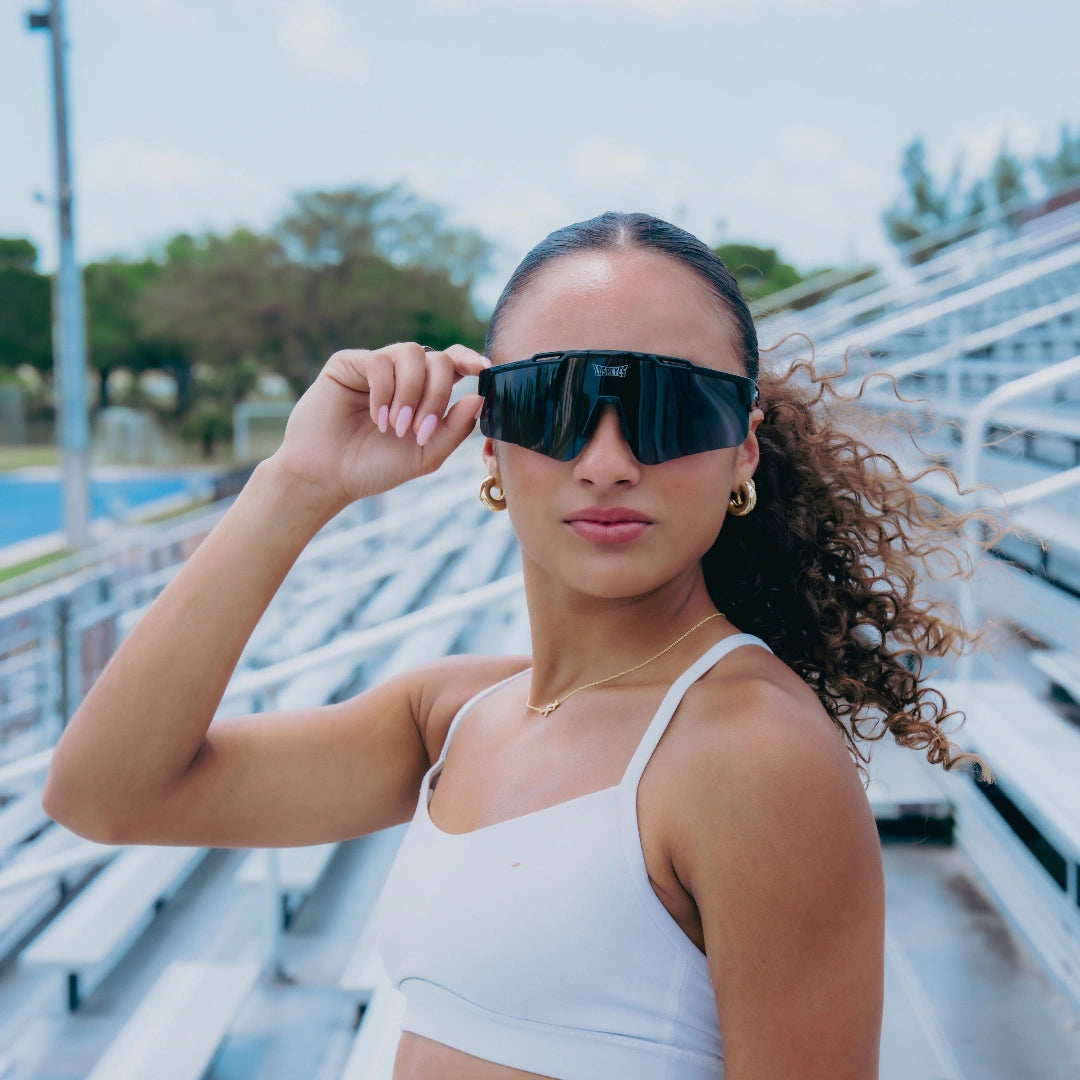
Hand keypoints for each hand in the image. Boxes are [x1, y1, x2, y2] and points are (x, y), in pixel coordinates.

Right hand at [269, 342, 488, 512]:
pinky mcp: (349, 363)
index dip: (470, 359)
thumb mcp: (425, 454)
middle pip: (438, 360)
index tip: (482, 370)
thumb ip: (455, 429)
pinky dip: (384, 392)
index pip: (454, 363)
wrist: (328, 476)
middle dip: (436, 395)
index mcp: (425, 392)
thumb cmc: (375, 467)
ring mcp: (376, 366)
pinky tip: (376, 418)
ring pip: (411, 353)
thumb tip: (479, 396)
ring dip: (410, 392)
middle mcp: (403, 374)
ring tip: (395, 426)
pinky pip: (379, 361)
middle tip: (418, 430)